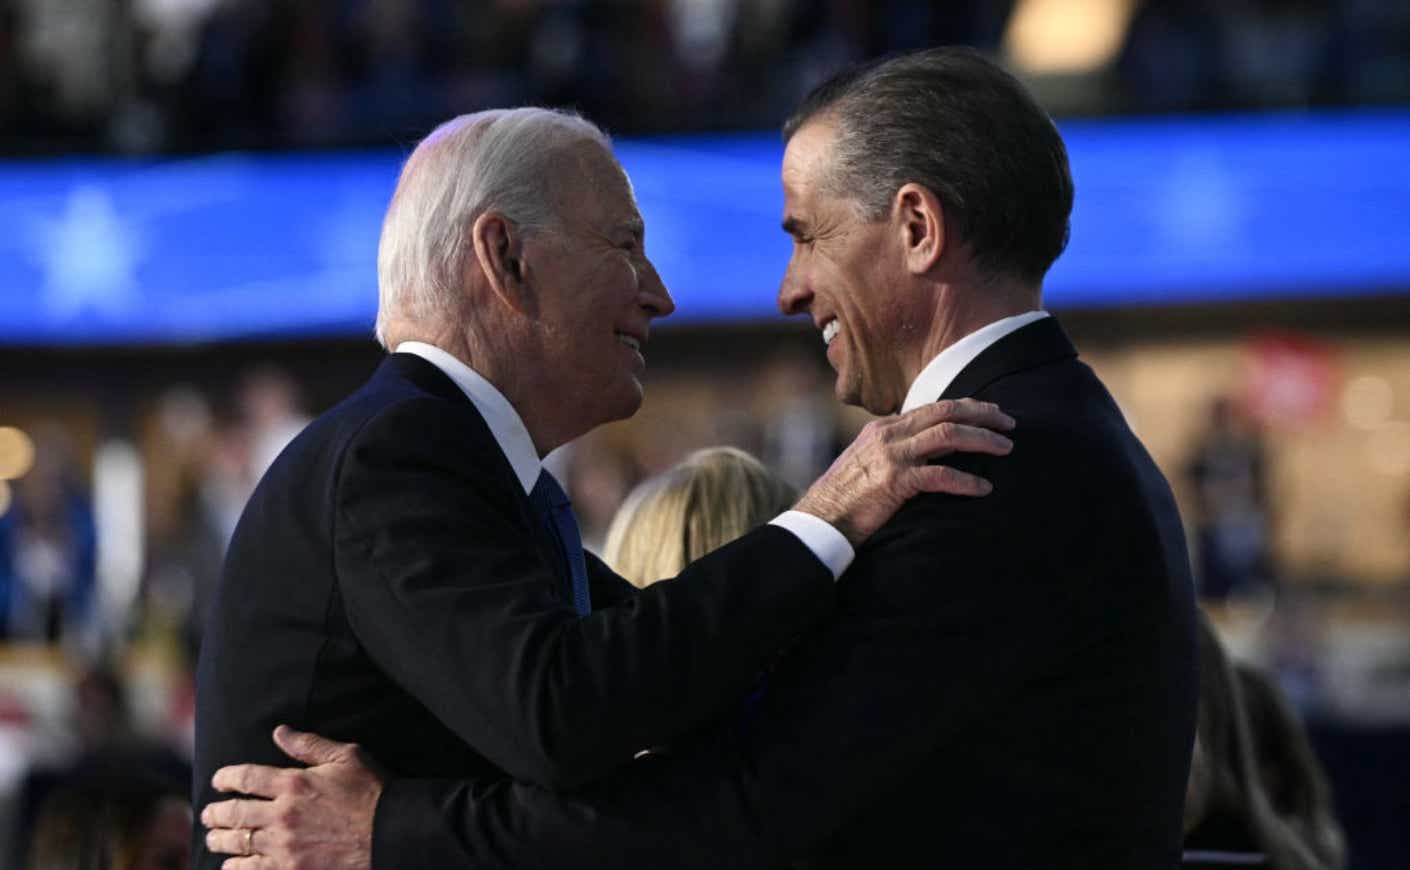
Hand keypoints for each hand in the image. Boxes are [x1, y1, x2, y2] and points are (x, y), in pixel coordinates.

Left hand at [203, 725, 385, 869]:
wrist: (391, 834)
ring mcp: (284, 847)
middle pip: (235, 813)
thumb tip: (279, 731)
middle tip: (208, 814)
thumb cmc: (372, 792)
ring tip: (214, 839)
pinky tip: (231, 867)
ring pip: (238, 843)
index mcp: (294, 783)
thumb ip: (309, 745)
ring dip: (221, 841)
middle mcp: (282, 815)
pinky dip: (236, 869)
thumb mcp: (346, 757)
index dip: (226, 778)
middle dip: (216, 813)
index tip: (218, 781)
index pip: (245, 777)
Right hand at [794, 398, 1014, 545]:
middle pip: (945, 412)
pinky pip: (940, 476)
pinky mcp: (894, 482)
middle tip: (1010, 423)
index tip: (991, 412)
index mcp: (883, 428)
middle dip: (982, 415)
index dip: (967, 407)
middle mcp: (888, 434)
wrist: (820, 520)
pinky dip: (966, 481)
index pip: (933, 407)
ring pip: (947, 436)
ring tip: (1006, 448)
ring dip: (982, 440)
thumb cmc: (846, 499)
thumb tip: (928, 455)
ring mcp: (890, 456)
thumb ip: (896, 453)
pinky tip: (983, 488)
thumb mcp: (869, 464)